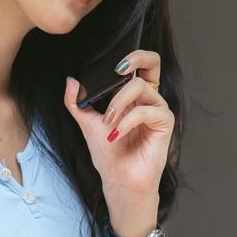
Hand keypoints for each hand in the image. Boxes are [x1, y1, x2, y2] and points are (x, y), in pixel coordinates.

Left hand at [64, 50, 172, 199]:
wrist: (118, 181)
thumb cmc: (109, 154)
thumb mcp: (87, 123)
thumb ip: (77, 102)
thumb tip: (71, 80)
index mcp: (133, 96)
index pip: (138, 64)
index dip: (129, 56)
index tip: (110, 65)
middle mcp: (148, 99)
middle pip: (153, 61)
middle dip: (136, 57)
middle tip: (117, 69)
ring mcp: (158, 109)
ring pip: (140, 86)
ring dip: (118, 103)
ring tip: (108, 122)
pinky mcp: (165, 122)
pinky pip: (147, 110)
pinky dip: (127, 121)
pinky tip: (116, 134)